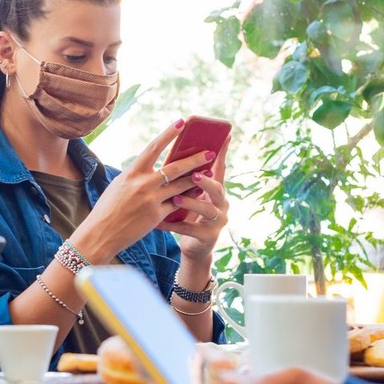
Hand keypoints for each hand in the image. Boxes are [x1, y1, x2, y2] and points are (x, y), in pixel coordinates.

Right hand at [71, 120, 215, 261]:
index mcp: (131, 173)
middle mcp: (142, 184)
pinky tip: (199, 195)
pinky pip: (177, 205)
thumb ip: (137, 176)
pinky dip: (188, 199)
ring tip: (211, 173)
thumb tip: (154, 167)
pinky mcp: (156, 216)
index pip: (153, 147)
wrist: (100, 234)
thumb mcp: (119, 185)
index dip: (168, 134)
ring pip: (180, 186)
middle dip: (195, 159)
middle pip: (174, 168)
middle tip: (211, 153)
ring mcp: (150, 200)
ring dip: (197, 179)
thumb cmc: (108, 209)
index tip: (182, 122)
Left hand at [161, 135, 230, 264]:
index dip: (223, 153)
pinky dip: (173, 225)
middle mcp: (222, 203)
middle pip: (218, 188)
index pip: (220, 168)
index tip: (224, 136)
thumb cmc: (188, 214)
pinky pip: (189, 229)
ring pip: (207, 210)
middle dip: (206, 181)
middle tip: (194, 175)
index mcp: (216, 189)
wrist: (194, 246)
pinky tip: (159, 223)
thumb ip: (186, 178)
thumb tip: (175, 154)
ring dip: (191, 203)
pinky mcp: (208, 237)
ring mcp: (217, 221)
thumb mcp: (190, 194)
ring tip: (175, 199)